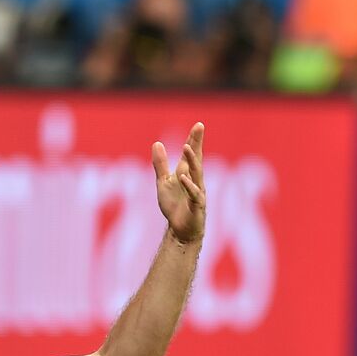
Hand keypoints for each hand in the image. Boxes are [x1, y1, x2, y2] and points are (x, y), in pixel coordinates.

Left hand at [152, 122, 205, 246]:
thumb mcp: (163, 182)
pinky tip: (182, 177)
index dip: (194, 139)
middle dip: (197, 143)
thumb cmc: (174, 206)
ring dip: (192, 161)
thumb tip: (157, 143)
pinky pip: (194, 194)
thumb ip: (160, 164)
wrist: (180, 230)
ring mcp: (197, 192)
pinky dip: (188, 185)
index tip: (198, 125)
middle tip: (199, 127)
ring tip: (187, 147)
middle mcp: (194, 180)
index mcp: (186, 173)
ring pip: (196, 174)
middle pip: (196, 159)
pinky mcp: (197, 205)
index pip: (191, 154)